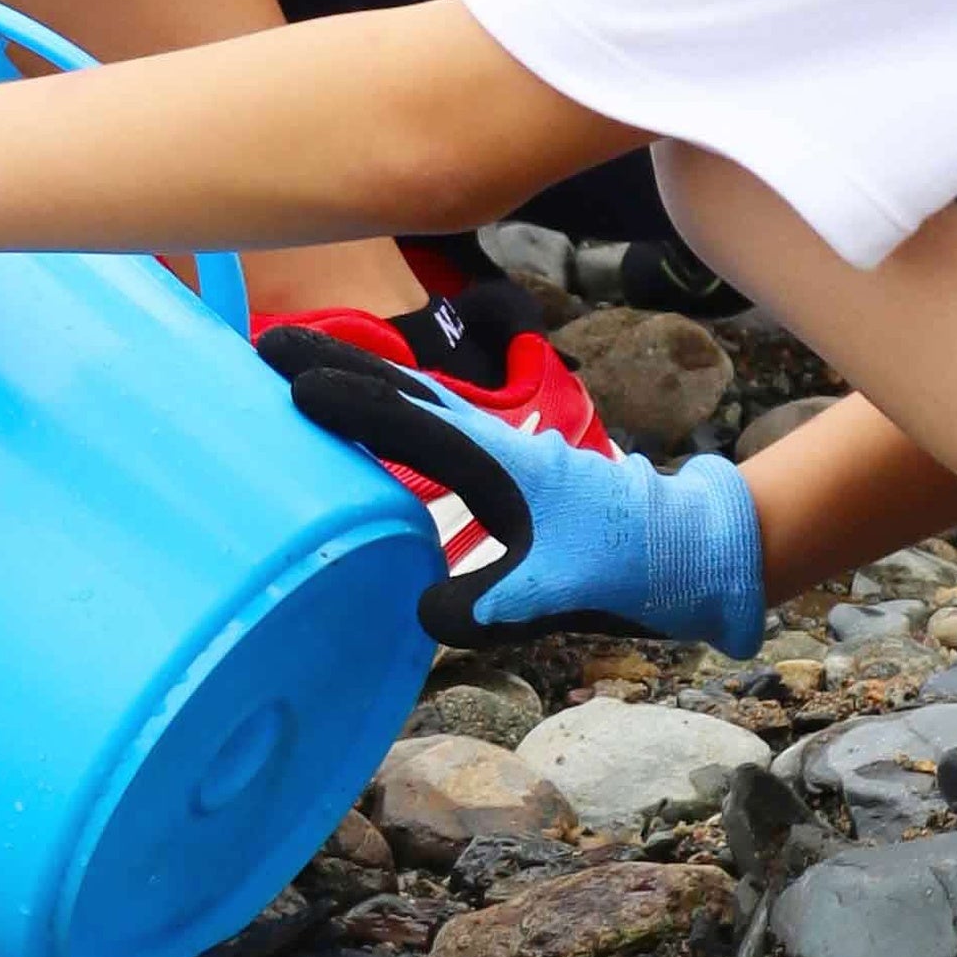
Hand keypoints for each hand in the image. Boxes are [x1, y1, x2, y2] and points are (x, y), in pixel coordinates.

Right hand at [264, 330, 765, 653]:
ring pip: (413, 399)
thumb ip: (486, 606)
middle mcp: (491, 443)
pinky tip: (369, 421)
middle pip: (398, 388)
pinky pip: (430, 423)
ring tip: (295, 365)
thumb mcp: (558, 596)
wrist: (694, 548)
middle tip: (263, 342)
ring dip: (355, 377)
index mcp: (497, 463)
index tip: (283, 375)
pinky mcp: (505, 466)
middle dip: (332, 362)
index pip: (406, 420)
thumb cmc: (629, 567)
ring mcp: (498, 449)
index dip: (345, 399)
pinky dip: (386, 407)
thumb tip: (417, 614)